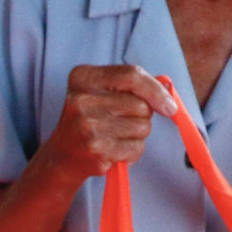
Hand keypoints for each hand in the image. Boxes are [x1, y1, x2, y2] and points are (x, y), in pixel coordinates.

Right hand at [41, 65, 177, 183]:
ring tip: (114, 136)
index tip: (169, 106)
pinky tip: (113, 150)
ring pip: (143, 127)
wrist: (62, 156)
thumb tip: (169, 99)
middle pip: (141, 105)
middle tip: (120, 123)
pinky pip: (136, 148)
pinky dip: (132, 152)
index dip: (156, 90)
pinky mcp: (95, 149)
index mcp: (84, 77)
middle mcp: (82, 98)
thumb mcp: (101, 92)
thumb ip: (133, 87)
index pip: (132, 75)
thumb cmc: (91, 120)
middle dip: (142, 117)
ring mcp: (87, 124)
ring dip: (137, 135)